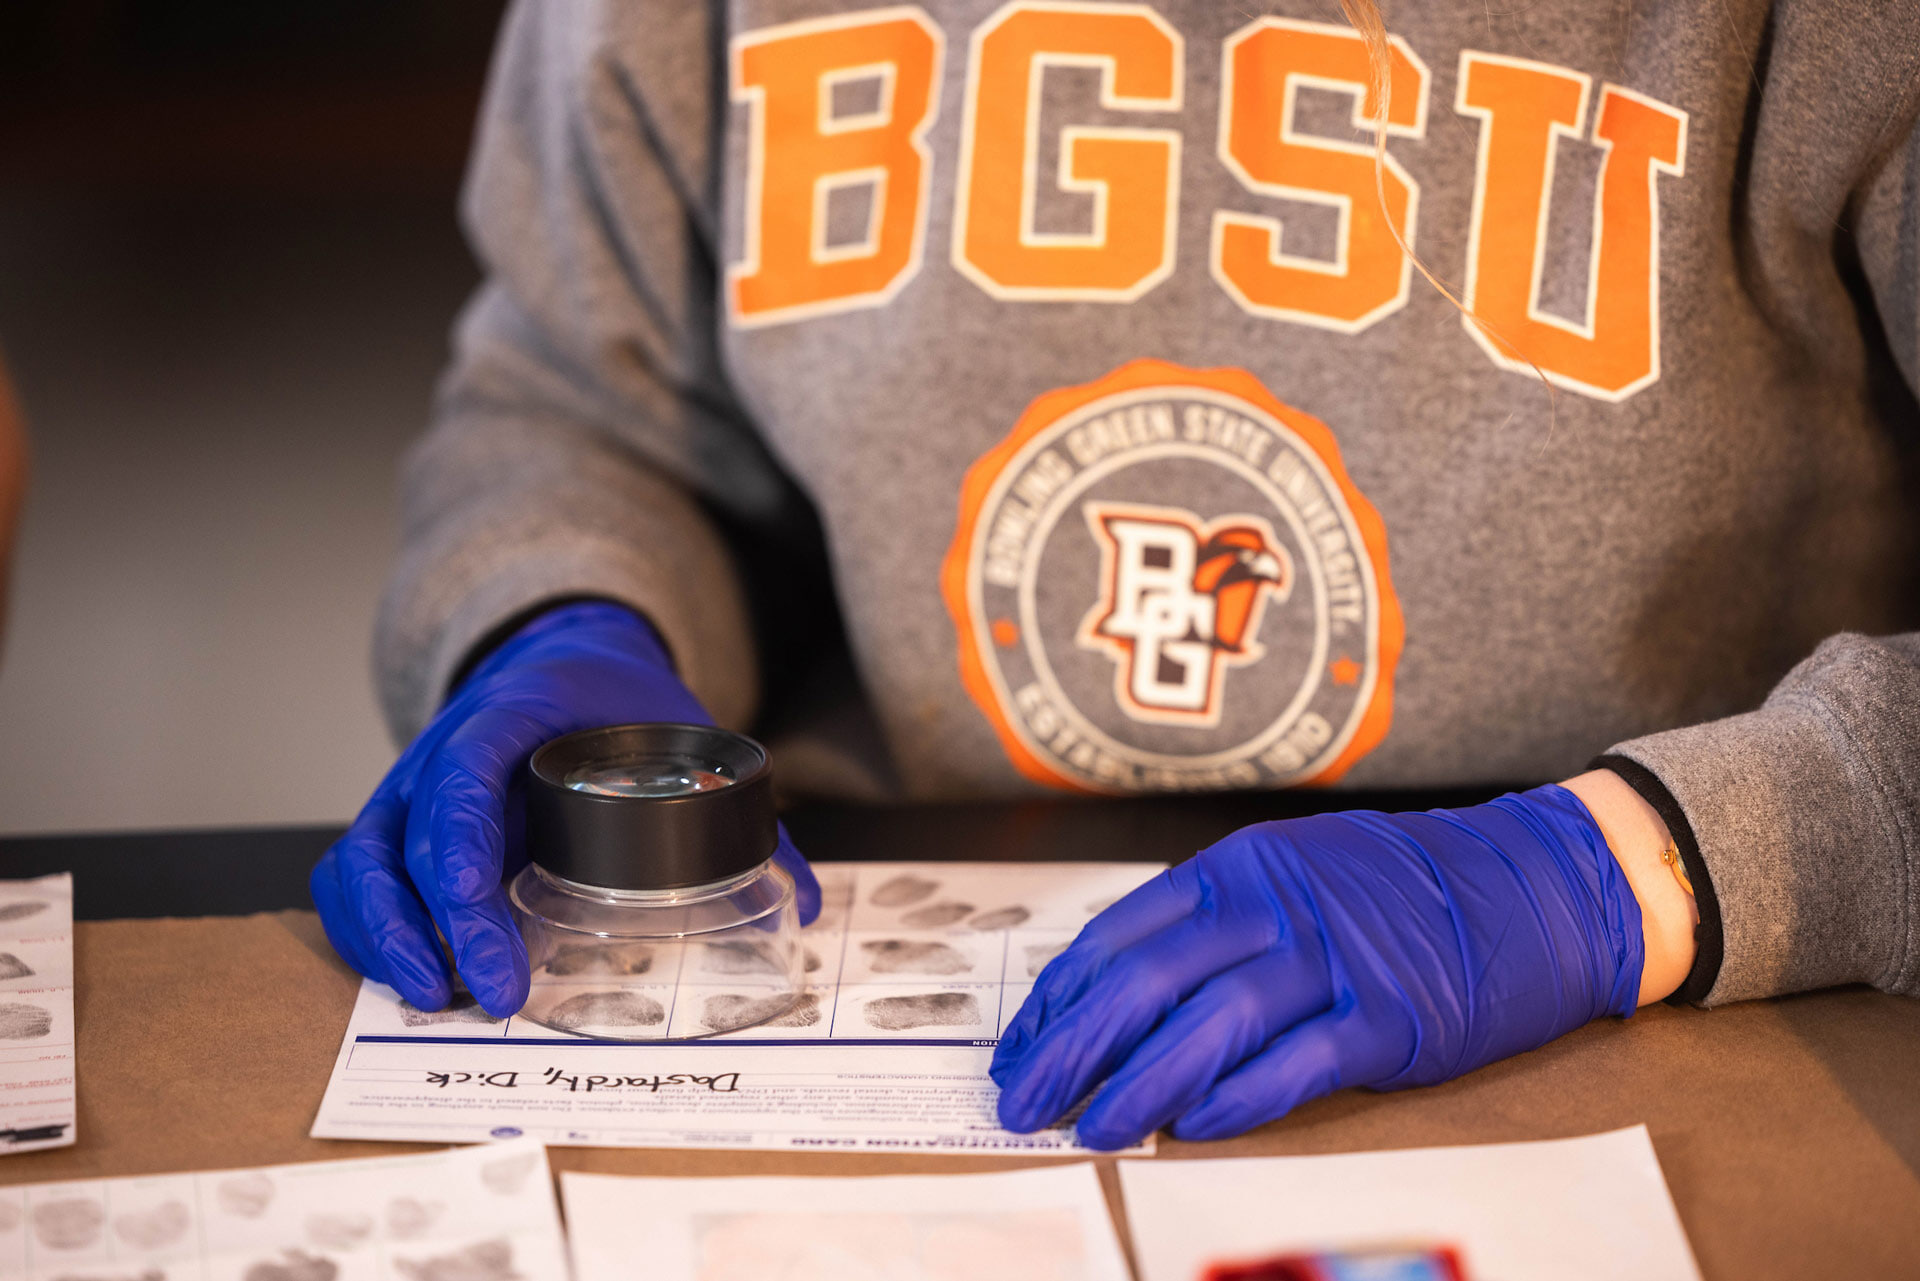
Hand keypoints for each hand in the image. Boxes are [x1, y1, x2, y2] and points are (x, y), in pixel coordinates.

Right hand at [310, 600, 819, 1015]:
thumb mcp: (679, 730)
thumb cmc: (615, 701)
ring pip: (360, 861)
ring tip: (435, 998)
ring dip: (386, 936)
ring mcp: (410, 786)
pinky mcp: (398, 823)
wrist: (561, 656)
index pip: (465, 776)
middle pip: (405, 836)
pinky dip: (368, 932)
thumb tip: (805, 900)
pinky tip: (414, 980)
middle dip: (439, 923)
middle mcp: (443, 749)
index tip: (485, 920)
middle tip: (491, 991)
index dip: (466, 854)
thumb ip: (742, 815)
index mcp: (511, 714)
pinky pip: (354, 878)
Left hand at [989, 785, 1643, 1149]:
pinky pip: (1298, 1062)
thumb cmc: (1396, 888)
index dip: (1060, 999)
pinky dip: (1239, 1097)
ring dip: (1140, 1083)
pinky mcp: (1391, 1017)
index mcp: (1239, 868)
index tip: (1018, 1049)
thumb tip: (1114, 995)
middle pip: (1148, 980)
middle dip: (1072, 1047)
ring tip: (1093, 1127)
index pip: (1121, 935)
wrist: (1531, 885)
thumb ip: (1210, 924)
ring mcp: (1336, 959)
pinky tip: (1191, 1127)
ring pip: (1211, 1024)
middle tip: (1023, 1100)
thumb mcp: (1290, 873)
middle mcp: (1277, 906)